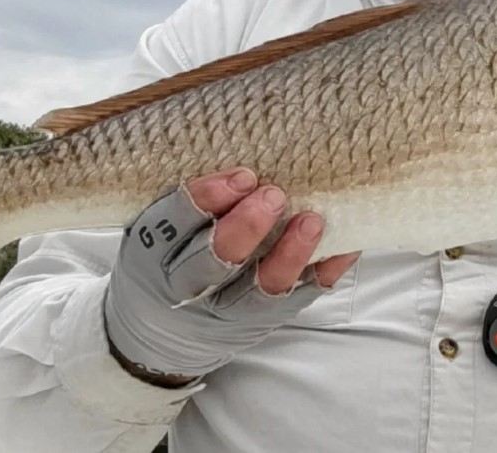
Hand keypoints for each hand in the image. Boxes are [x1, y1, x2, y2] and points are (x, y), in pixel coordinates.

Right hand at [104, 168, 359, 384]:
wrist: (161, 337)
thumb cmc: (165, 264)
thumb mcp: (155, 234)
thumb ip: (185, 203)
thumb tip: (242, 158)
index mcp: (151, 257)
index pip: (173, 225)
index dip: (207, 198)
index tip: (243, 175)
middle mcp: (187, 289)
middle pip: (214, 263)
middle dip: (246, 228)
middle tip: (273, 195)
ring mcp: (227, 313)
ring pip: (260, 291)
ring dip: (290, 254)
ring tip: (311, 221)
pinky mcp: (261, 324)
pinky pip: (297, 300)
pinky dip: (323, 272)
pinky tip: (344, 247)